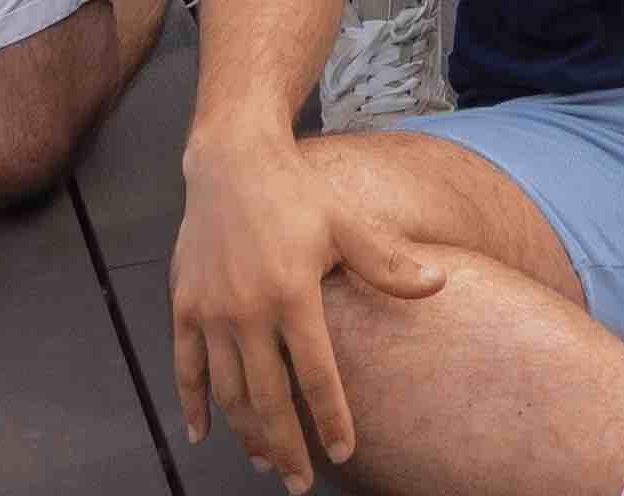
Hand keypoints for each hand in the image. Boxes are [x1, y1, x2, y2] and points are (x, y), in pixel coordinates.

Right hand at [170, 129, 450, 479]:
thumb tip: (439, 284)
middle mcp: (247, 310)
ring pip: (227, 392)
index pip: (316, 375)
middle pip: (267, 398)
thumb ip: (388, 263)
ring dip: (246, 433)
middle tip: (299, 482)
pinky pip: (185, 368)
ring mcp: (211, 311)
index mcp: (293, 293)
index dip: (330, 419)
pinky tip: (203, 433)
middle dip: (286, 446)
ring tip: (266, 460)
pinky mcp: (184, 305)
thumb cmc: (296, 192)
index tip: (341, 453)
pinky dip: (192, 404)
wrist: (231, 159)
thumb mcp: (348, 222)